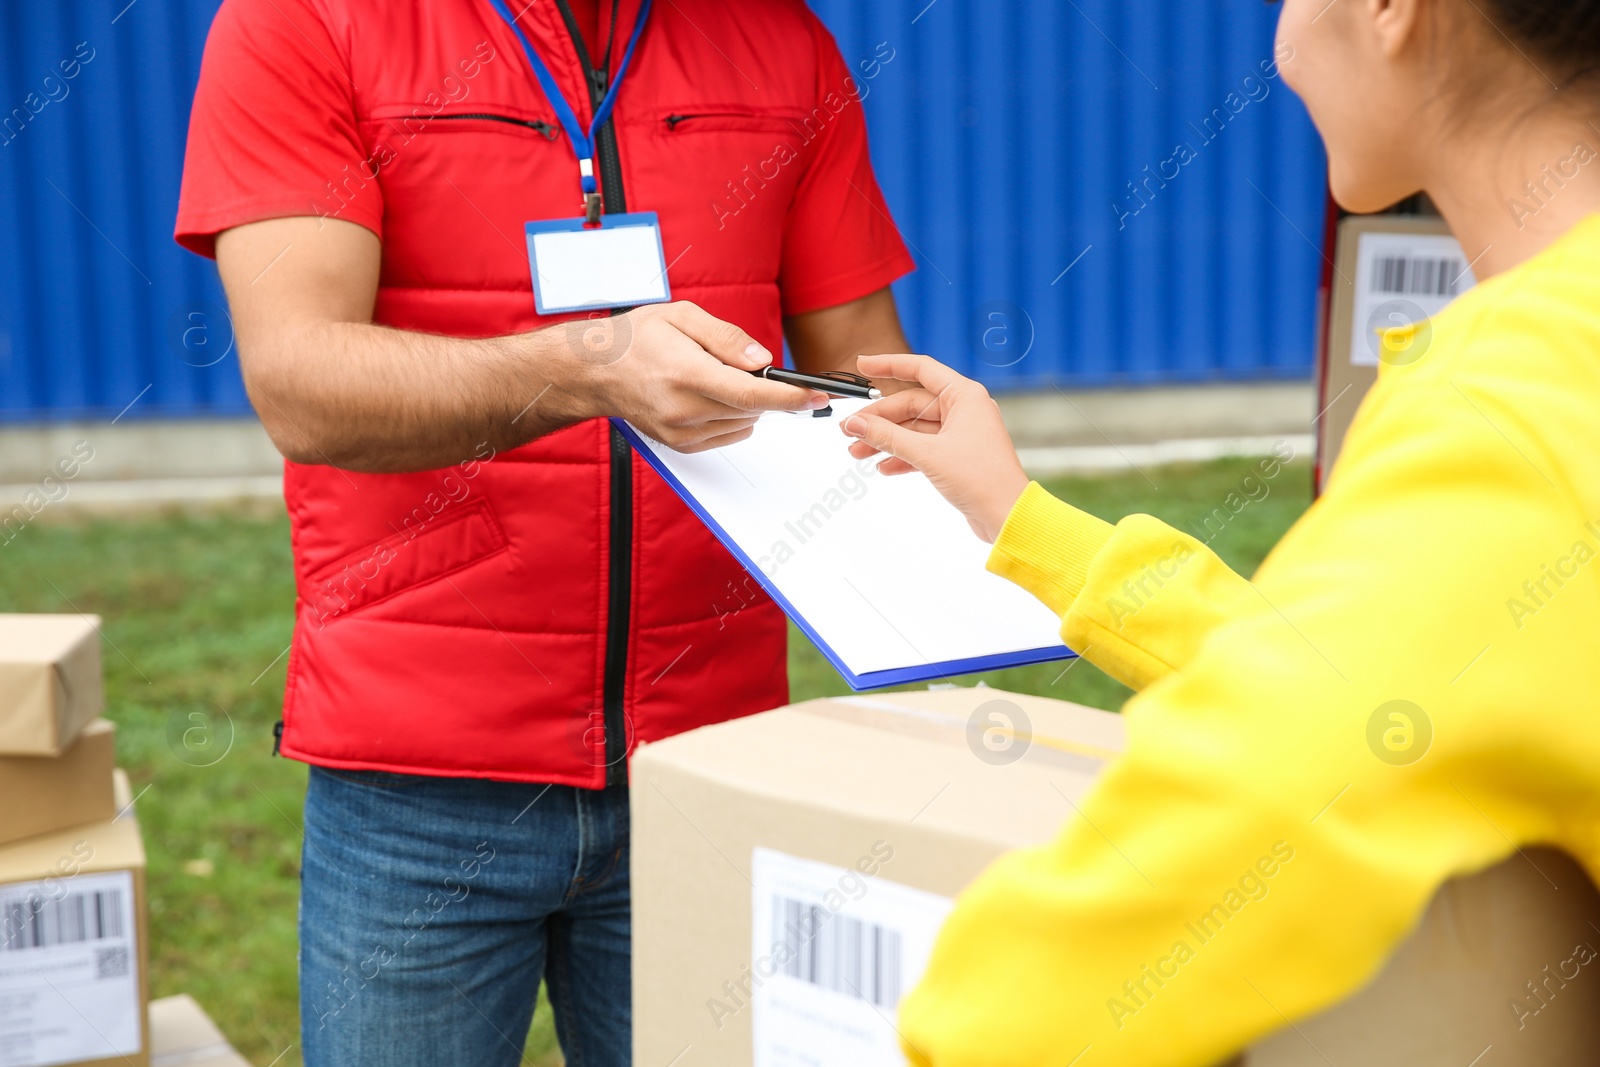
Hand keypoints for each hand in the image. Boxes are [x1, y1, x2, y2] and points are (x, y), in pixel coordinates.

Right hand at [561, 301, 829, 451]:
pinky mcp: (680, 446)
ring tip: (715, 377)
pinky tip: (709, 395)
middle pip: (753, 409)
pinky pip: (728, 435)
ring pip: (744, 424)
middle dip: (764, 389)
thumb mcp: (683, 317)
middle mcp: (684, 410)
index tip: (818, 394)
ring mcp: (681, 433)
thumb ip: (727, 338)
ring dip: (746, 403)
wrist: (595, 371)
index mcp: (686, 374)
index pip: (752, 394)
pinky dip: (732, 417)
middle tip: (743, 364)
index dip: (791, 397)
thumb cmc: (636, 339)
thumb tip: (763, 361)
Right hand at [843, 354, 1028, 542]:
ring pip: (914, 429)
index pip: (920, 369)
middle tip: (850, 432)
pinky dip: (903, 456)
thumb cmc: (981, 480)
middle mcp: (964, 410)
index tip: (862, 366)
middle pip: (911, 404)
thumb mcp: (927, 454)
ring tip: (858, 453)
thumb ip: (888, 437)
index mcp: (964, 396)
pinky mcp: (957, 457)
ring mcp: (961, 434)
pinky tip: (883, 467)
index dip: (889, 365)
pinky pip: (923, 448)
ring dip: (887, 440)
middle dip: (879, 419)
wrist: (1007, 517)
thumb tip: (855, 424)